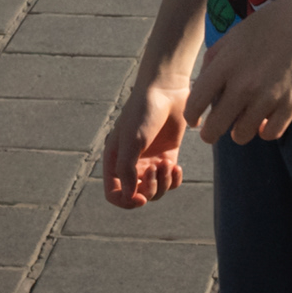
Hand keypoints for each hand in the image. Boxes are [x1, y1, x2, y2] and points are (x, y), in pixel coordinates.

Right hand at [101, 65, 193, 207]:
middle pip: (137, 195)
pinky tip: (176, 166)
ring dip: (163, 183)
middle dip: (149, 189)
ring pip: (156, 191)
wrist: (166, 90)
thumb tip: (128, 196)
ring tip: (168, 164)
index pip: (114, 194)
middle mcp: (131, 164)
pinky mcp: (168, 157)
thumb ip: (127, 170)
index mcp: (115, 160)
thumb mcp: (132, 141)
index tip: (140, 198)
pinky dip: (175, 179)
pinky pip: (170, 181)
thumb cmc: (143, 112)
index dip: (125, 202)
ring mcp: (150, 161)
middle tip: (156, 168)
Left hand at [186, 0, 291, 145]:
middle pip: (215, 128)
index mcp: (225, 65)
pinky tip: (264, 121)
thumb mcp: (233, 35)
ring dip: (239, 133)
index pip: (195, 103)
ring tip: (242, 124)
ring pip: (241, 135)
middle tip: (213, 131)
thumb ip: (214, 60)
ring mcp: (268, 97)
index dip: (191, 116)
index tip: (195, 120)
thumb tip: (203, 87)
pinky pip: (270, 134)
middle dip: (210, 134)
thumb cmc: (269, 23)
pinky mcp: (291, 105)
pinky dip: (264, 131)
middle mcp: (244, 84)